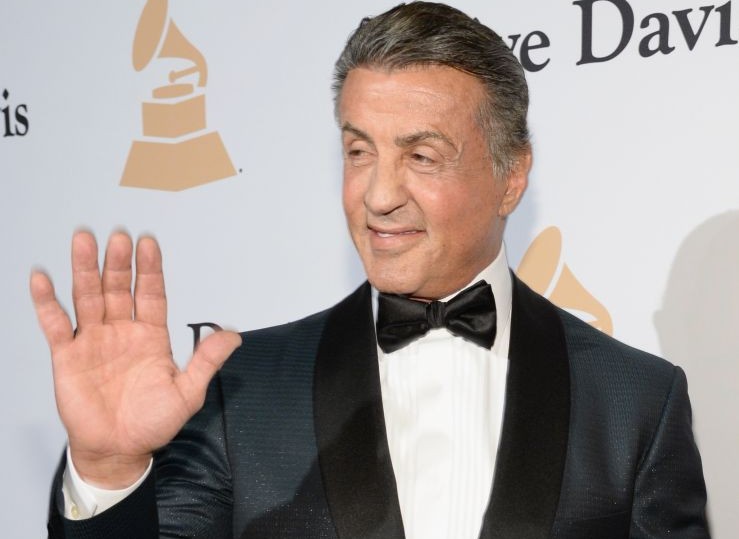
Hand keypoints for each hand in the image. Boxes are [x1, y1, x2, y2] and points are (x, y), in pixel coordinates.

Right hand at [30, 231, 241, 488]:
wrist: (119, 450)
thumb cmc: (153, 422)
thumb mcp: (187, 392)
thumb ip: (206, 361)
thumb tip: (234, 335)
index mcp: (151, 335)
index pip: (151, 294)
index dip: (149, 269)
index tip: (148, 242)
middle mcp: (122, 330)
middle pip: (118, 288)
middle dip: (118, 262)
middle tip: (117, 235)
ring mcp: (93, 340)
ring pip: (88, 297)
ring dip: (85, 270)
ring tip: (83, 241)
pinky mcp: (67, 355)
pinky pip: (55, 323)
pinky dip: (47, 302)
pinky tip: (41, 279)